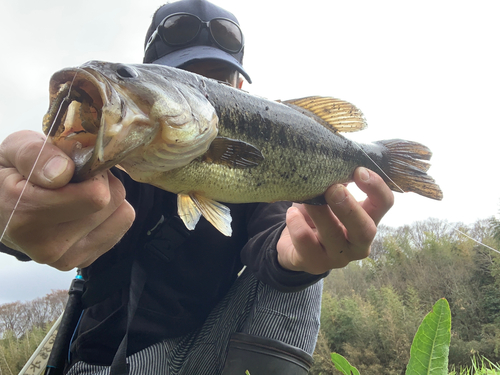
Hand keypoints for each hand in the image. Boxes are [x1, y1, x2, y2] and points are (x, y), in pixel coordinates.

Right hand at [0, 130, 134, 269]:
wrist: (3, 208)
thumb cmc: (11, 174)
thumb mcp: (14, 149)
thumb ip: (34, 155)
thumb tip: (62, 172)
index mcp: (26, 214)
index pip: (95, 195)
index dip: (91, 169)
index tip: (74, 164)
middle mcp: (47, 246)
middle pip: (110, 201)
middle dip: (99, 181)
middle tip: (76, 176)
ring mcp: (67, 258)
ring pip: (121, 213)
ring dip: (108, 196)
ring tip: (78, 192)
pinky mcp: (84, 260)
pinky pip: (121, 225)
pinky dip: (111, 212)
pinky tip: (85, 208)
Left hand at [277, 167, 393, 274]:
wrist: (294, 245)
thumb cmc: (317, 215)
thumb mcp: (328, 197)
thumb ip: (336, 182)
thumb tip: (333, 157)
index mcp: (367, 219)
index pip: (384, 204)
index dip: (376, 187)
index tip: (359, 170)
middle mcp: (358, 242)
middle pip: (366, 229)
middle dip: (350, 208)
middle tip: (334, 189)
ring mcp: (338, 257)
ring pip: (334, 237)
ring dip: (320, 214)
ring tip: (307, 198)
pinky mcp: (315, 264)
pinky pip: (307, 246)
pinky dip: (298, 226)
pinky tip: (291, 213)